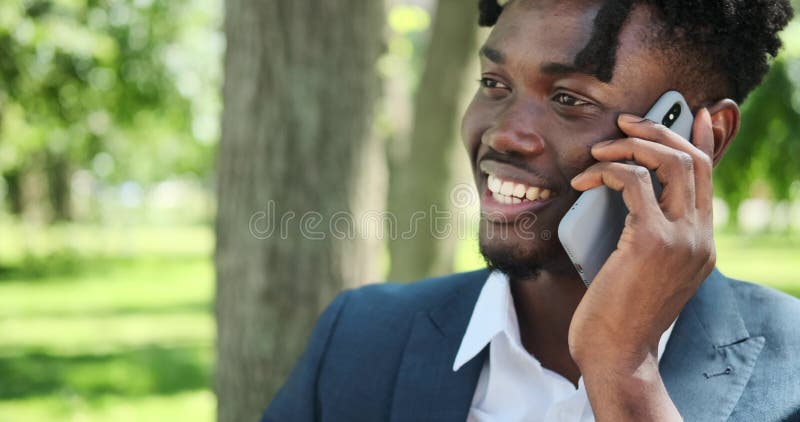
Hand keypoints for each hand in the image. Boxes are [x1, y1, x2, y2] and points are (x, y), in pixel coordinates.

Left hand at [566, 109, 716, 420]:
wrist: (616, 354)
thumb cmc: (618, 314)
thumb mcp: (642, 269)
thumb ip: (646, 233)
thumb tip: (625, 196)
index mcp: (701, 243)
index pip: (709, 178)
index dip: (701, 139)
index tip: (695, 113)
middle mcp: (699, 237)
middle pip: (693, 160)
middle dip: (658, 131)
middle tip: (624, 124)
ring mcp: (680, 238)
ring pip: (670, 162)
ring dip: (628, 147)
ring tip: (598, 151)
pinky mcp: (650, 241)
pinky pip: (632, 182)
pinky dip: (606, 171)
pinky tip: (583, 181)